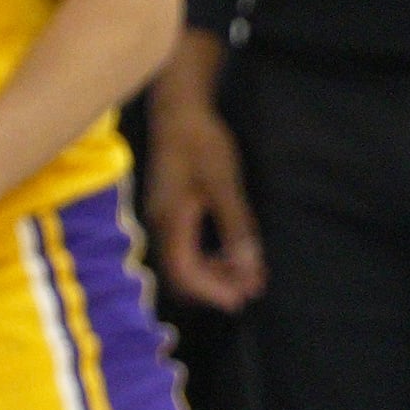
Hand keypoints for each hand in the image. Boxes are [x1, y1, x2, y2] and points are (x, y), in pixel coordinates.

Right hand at [141, 74, 264, 310]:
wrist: (178, 110)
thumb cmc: (202, 143)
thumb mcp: (224, 186)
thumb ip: (236, 229)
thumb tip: (248, 267)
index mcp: (172, 222)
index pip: (186, 272)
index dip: (212, 291)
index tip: (241, 299)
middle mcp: (161, 226)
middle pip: (181, 275)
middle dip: (213, 288)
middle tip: (248, 290)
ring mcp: (161, 219)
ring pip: (182, 263)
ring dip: (211, 274)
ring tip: (244, 272)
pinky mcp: (167, 211)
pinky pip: (183, 248)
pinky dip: (205, 258)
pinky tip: (227, 252)